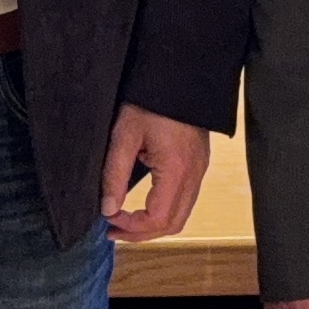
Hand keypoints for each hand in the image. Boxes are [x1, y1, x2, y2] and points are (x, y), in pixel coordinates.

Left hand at [101, 104, 211, 241]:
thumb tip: (108, 209)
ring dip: (154, 225)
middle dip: (142, 233)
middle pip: (172, 224)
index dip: (132, 227)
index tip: (109, 219)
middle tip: (114, 231)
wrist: (180, 75)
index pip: (157, 219)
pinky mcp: (199, 164)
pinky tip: (145, 205)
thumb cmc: (151, 100)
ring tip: (126, 222)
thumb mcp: (124, 134)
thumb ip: (114, 173)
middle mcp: (193, 175)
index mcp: (176, 170)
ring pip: (181, 215)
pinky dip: (165, 211)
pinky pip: (186, 200)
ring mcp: (200, 170)